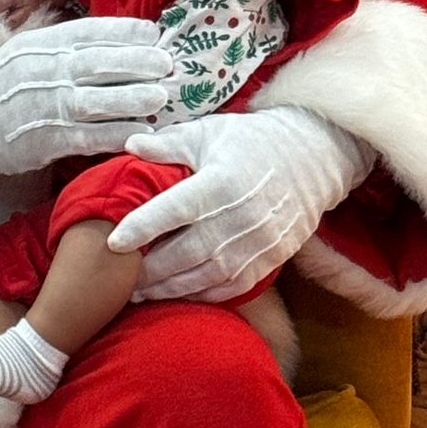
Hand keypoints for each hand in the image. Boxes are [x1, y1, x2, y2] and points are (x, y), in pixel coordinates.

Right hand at [0, 19, 173, 189]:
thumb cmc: (7, 83)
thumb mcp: (29, 50)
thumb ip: (67, 43)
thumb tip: (117, 38)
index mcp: (44, 44)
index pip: (90, 32)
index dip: (125, 32)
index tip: (154, 35)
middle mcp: (46, 72)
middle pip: (98, 63)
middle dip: (137, 62)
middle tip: (167, 64)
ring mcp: (45, 106)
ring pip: (94, 99)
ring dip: (131, 97)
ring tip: (160, 96)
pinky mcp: (45, 139)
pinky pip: (84, 136)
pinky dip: (112, 134)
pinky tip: (138, 133)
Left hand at [107, 106, 375, 301]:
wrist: (314, 157)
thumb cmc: (252, 141)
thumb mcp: (209, 132)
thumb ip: (168, 143)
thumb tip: (130, 143)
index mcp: (222, 181)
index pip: (175, 209)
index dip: (142, 227)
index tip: (112, 242)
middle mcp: (241, 216)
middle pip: (187, 252)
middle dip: (149, 271)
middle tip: (118, 280)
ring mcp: (259, 241)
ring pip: (207, 276)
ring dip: (170, 289)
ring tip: (139, 294)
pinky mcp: (271, 258)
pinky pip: (232, 287)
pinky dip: (203, 295)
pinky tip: (178, 295)